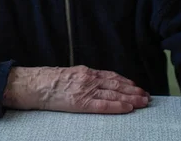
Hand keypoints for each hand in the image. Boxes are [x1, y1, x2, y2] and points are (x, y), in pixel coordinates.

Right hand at [3, 65, 149, 113]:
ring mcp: (86, 90)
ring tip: (143, 102)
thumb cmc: (49, 81)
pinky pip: (103, 105)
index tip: (137, 87)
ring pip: (114, 94)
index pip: (112, 77)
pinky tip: (128, 108)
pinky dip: (117, 106)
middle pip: (117, 85)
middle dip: (133, 90)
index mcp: (86, 72)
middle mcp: (89, 79)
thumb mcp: (70, 74)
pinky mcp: (81, 102)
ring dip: (131, 98)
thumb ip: (84, 78)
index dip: (126, 82)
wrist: (34, 85)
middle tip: (147, 96)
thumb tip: (97, 83)